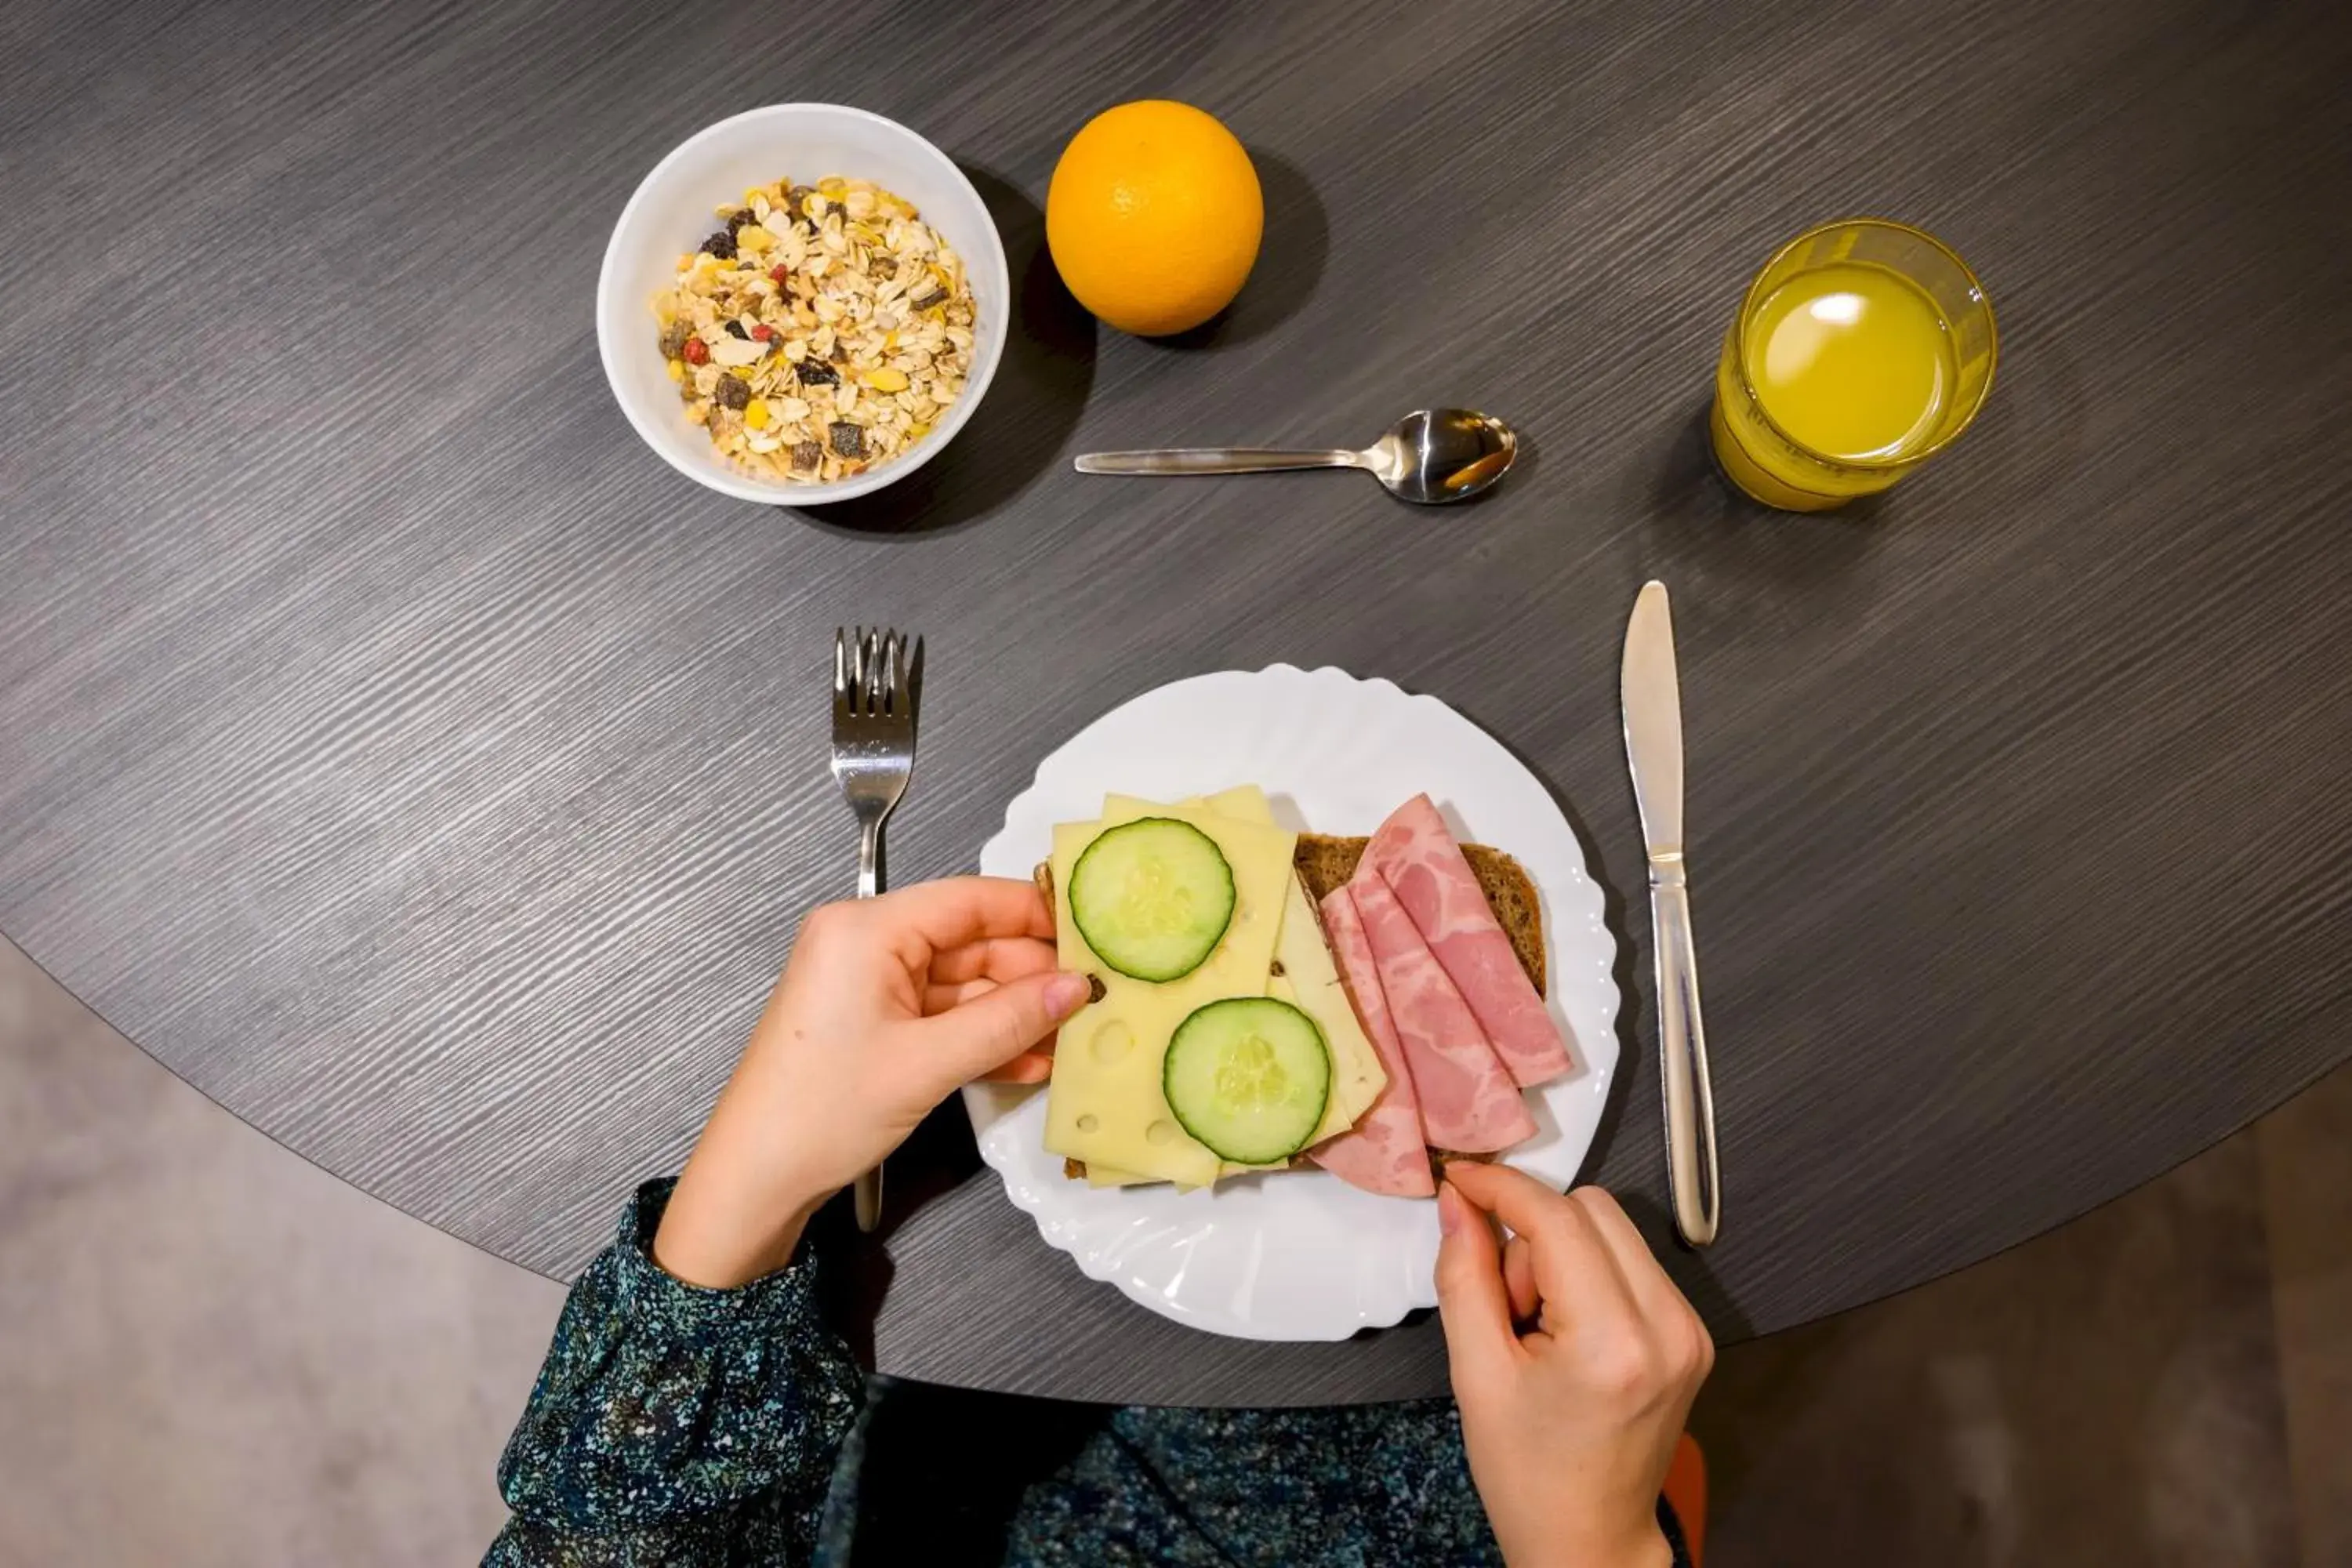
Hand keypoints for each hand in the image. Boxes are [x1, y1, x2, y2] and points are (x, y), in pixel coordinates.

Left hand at [653, 877, 1088, 1287]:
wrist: (755, 1179)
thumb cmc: (819, 1113)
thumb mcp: (928, 1063)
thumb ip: (1009, 1020)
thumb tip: (1075, 989)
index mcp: (865, 929)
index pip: (969, 899)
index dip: (1035, 914)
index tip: (1090, 935)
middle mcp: (865, 944)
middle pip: (970, 942)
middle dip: (1031, 975)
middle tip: (1094, 998)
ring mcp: (868, 986)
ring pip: (962, 985)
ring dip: (1014, 1014)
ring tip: (1073, 1037)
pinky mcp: (873, 1025)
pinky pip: (942, 1017)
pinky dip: (983, 1038)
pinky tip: (1030, 1060)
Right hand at [1435, 1165, 1713, 1567]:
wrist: (1589, 1539)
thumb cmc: (1530, 1475)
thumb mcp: (1476, 1375)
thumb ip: (1464, 1275)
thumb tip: (1460, 1203)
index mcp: (1613, 1341)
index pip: (1558, 1219)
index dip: (1502, 1188)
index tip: (1462, 1180)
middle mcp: (1668, 1326)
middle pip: (1592, 1209)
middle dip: (1533, 1234)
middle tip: (1506, 1302)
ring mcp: (1689, 1329)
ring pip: (1612, 1229)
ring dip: (1561, 1253)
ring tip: (1536, 1325)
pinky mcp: (1692, 1333)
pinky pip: (1632, 1262)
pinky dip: (1589, 1275)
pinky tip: (1566, 1330)